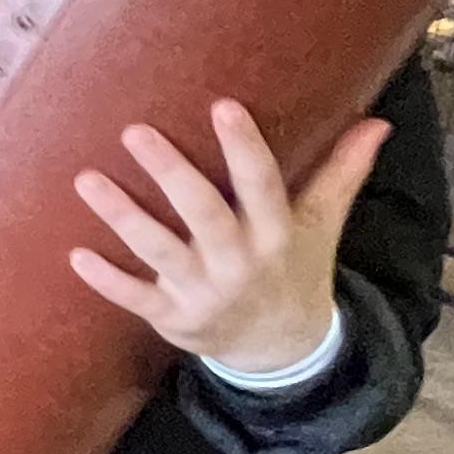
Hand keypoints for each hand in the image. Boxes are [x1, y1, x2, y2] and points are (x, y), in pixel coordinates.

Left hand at [70, 101, 383, 374]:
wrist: (283, 348)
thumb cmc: (296, 266)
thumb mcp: (324, 222)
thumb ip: (343, 170)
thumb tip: (377, 121)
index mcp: (277, 233)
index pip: (262, 184)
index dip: (244, 148)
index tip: (223, 105)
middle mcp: (240, 262)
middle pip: (203, 214)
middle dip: (170, 174)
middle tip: (134, 131)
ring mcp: (205, 293)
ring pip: (159, 252)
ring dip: (122, 217)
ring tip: (85, 180)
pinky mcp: (175, 318)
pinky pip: (137, 299)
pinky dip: (107, 280)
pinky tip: (76, 254)